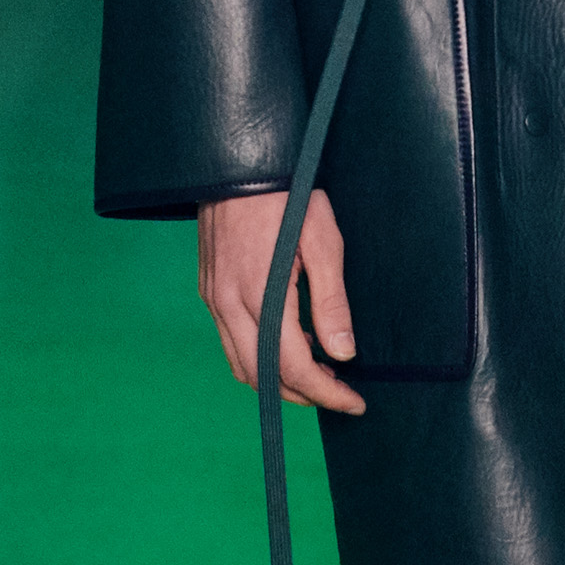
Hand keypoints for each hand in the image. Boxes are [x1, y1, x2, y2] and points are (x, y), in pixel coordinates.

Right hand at [198, 187, 364, 415]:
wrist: (237, 161)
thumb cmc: (287, 193)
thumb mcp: (322, 239)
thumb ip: (331, 301)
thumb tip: (343, 353)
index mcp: (260, 294)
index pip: (293, 367)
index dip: (326, 393)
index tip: (354, 402)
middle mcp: (229, 304)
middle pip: (263, 376)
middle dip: (303, 395)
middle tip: (339, 394)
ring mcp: (213, 298)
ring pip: (242, 365)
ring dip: (278, 380)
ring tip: (318, 374)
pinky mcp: (209, 290)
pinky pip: (230, 342)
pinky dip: (259, 358)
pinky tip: (289, 345)